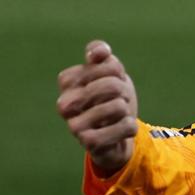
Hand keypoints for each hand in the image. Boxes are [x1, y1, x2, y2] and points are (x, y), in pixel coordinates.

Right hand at [56, 40, 139, 173]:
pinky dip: (130, 127)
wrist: (116, 134)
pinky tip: (120, 131)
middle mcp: (64, 103)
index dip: (118, 73)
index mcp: (66, 81)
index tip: (110, 82)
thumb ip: (102, 56)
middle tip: (117, 101)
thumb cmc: (111, 98)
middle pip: (112, 85)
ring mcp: (73, 125)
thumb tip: (99, 52)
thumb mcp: (110, 73)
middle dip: (124, 93)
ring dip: (126, 111)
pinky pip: (125, 127)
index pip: (109, 65)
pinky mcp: (88, 142)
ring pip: (118, 106)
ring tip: (116, 117)